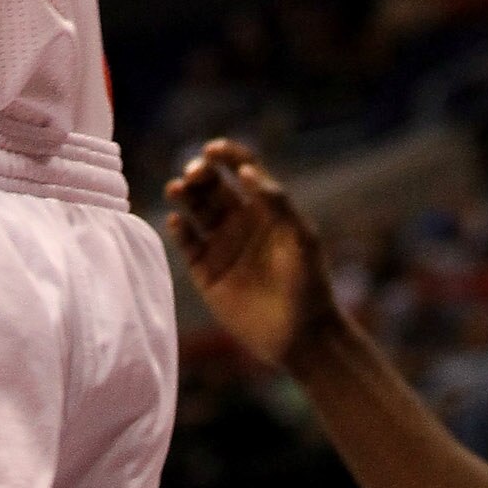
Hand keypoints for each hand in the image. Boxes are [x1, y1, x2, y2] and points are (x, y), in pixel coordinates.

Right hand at [166, 142, 341, 375]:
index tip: (213, 150)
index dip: (227, 155)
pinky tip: (177, 222)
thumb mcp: (301, 239)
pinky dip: (179, 231)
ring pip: (195, 211)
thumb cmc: (310, 284)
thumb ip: (277, 203)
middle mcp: (240, 223)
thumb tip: (247, 170)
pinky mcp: (206, 273)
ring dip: (184, 196)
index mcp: (265, 209)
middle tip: (194, 172)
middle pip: (212, 187)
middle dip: (200, 173)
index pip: (242, 170)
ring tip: (177, 188)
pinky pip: (187, 245)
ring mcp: (222, 247)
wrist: (304, 337)